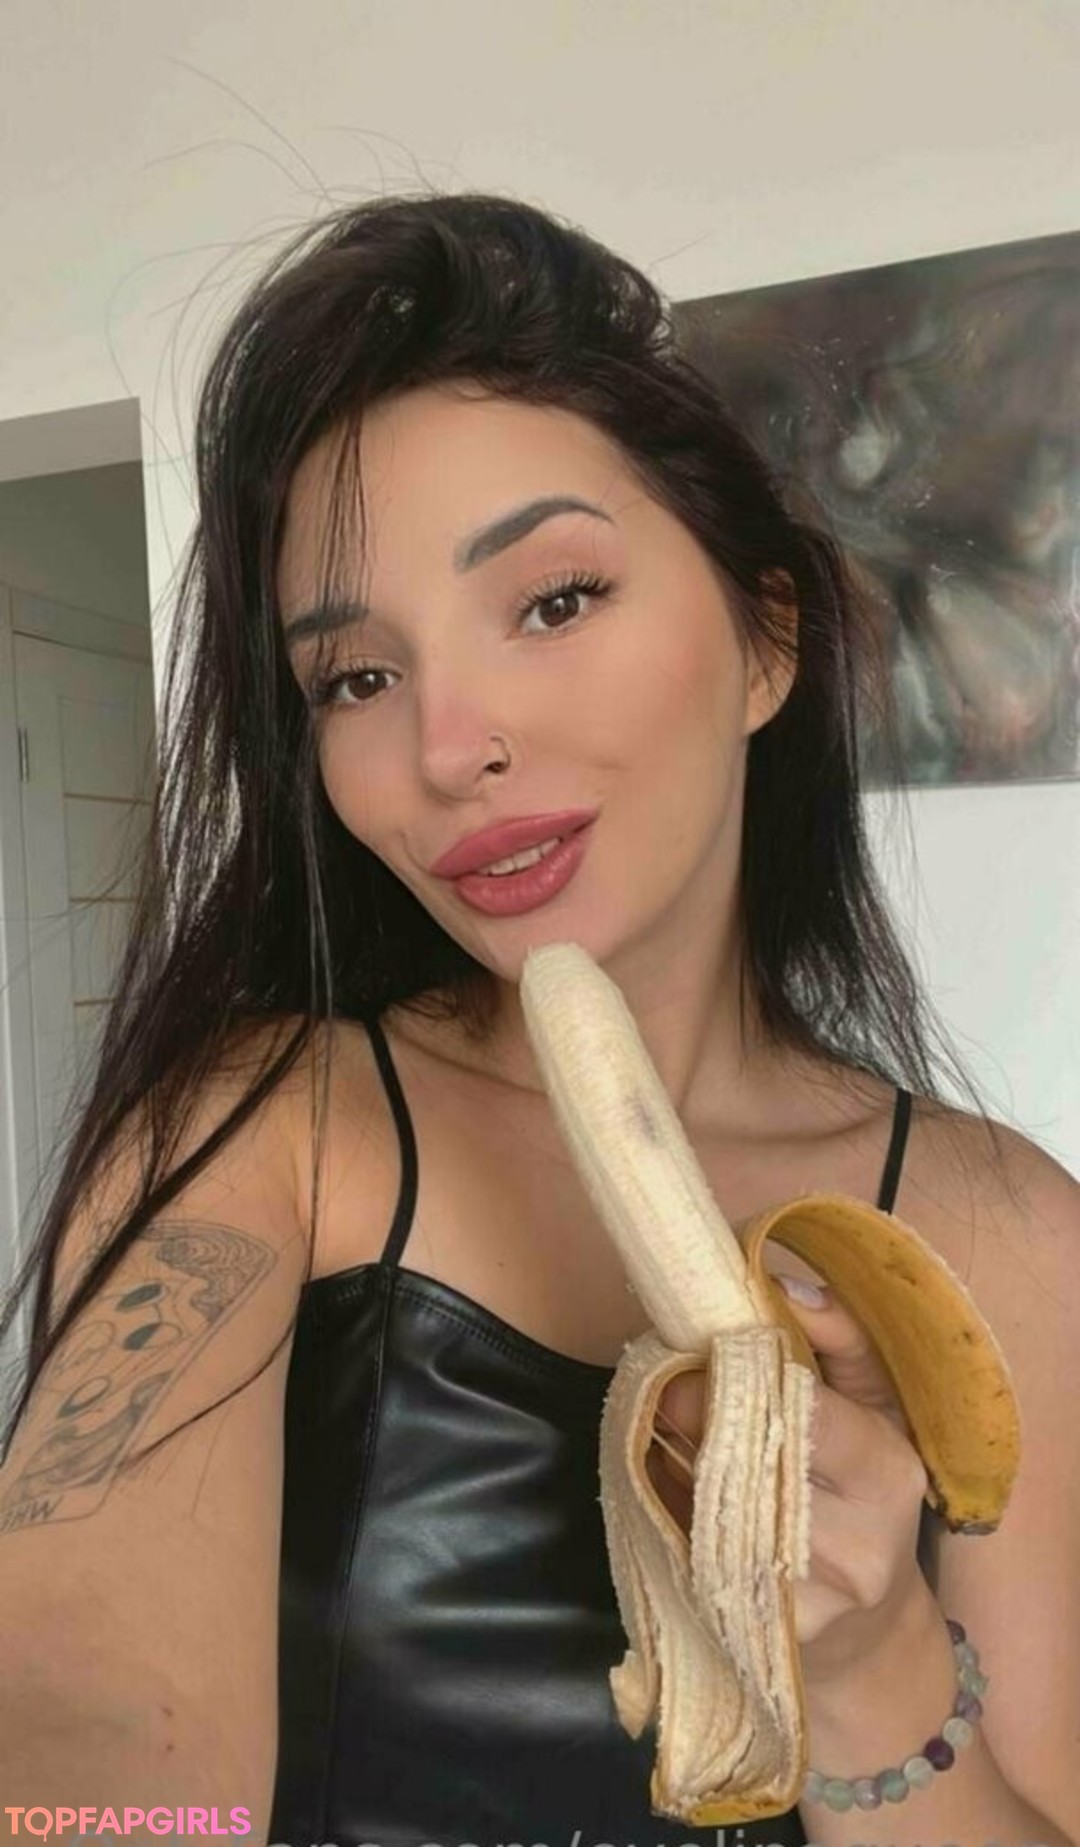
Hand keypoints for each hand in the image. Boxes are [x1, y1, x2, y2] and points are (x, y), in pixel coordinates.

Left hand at [649, 1273, 933, 1684]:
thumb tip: (781, 1282)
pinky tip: (685, 1509)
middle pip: (747, 1467)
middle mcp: (860, 1542)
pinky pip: (697, 1563)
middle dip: (694, 1426)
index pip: (804, 1414)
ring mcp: (813, 1600)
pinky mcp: (767, 1638)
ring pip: (713, 1515)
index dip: (734, 1384)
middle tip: (666, 1395)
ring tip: (677, 1448)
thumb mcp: (874, 1407)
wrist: (869, 1636)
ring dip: (678, 1473)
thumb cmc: (863, 1494)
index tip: (687, 1360)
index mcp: (889, 1468)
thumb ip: (840, 1337)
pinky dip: (676, 1525)